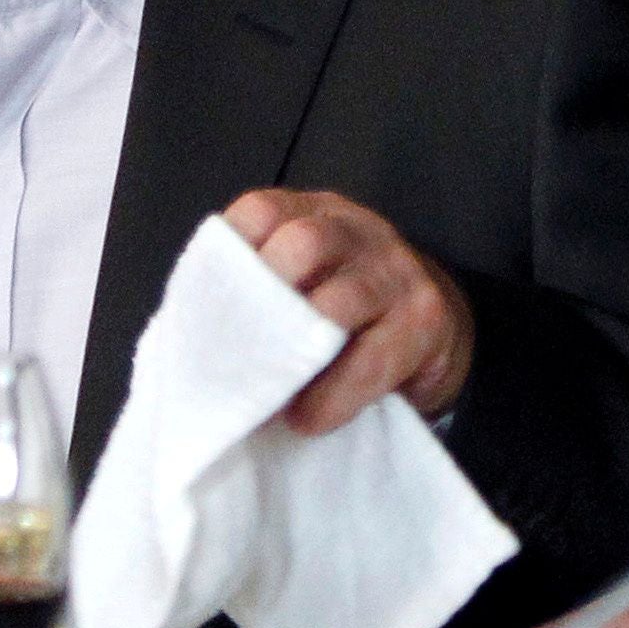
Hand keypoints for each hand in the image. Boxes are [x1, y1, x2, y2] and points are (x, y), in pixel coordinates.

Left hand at [223, 188, 472, 433]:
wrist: (436, 333)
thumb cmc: (347, 315)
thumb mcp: (305, 283)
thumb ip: (258, 294)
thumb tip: (192, 343)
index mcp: (313, 214)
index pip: (263, 210)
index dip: (230, 253)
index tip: (206, 306)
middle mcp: (356, 230)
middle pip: (304, 243)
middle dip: (266, 297)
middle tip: (238, 352)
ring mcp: (395, 270)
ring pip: (342, 300)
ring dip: (297, 354)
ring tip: (269, 396)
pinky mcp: (425, 319)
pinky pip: (373, 359)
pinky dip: (334, 394)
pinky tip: (307, 417)